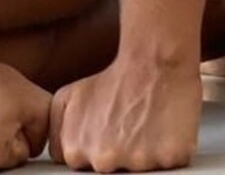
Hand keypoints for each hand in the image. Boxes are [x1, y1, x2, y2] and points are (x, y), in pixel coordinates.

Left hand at [48, 54, 202, 170]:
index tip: (107, 133)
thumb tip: (61, 155)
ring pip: (139, 170)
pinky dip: (166, 152)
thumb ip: (56, 132)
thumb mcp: (67, 97)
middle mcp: (103, 161)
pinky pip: (166, 166)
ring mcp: (136, 164)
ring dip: (143, 154)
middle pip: (112, 172)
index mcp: (76, 151)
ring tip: (145, 126)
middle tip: (127, 126)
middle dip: (119, 154)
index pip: (85, 169)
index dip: (98, 149)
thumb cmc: (113, 78)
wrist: (153, 61)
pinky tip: (161, 130)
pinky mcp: (167, 160)